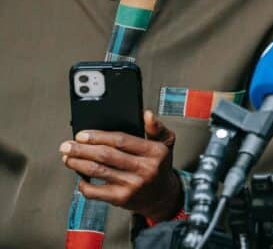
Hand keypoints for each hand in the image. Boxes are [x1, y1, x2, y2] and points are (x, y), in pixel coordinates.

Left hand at [60, 110, 182, 221]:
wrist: (162, 196)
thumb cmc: (159, 166)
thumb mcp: (165, 144)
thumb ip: (156, 128)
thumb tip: (146, 114)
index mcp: (155, 151)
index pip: (121, 140)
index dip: (98, 136)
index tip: (82, 135)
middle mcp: (145, 169)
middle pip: (105, 155)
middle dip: (82, 149)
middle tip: (67, 146)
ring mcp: (132, 185)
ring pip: (97, 171)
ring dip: (77, 163)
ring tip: (68, 158)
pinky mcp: (121, 199)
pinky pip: (95, 191)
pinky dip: (83, 183)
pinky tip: (80, 176)